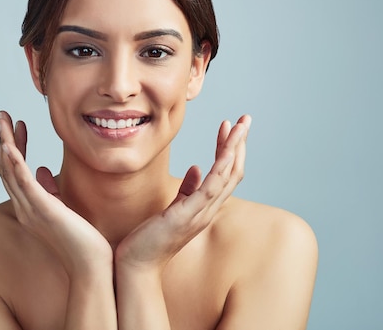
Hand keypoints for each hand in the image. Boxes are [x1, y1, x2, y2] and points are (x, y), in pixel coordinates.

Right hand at [0, 111, 112, 274]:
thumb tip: (42, 170)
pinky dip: (14, 164)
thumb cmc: (82, 240)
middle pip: (7, 167)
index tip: (19, 124)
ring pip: (10, 170)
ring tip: (2, 121)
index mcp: (30, 205)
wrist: (92, 264)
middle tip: (2, 115)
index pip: (15, 170)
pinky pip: (23, 184)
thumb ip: (50, 189)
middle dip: (3, 139)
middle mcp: (25, 206)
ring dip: (4, 143)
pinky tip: (9, 146)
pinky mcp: (43, 210)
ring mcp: (31, 208)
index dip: (15, 145)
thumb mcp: (64, 207)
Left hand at [115, 115, 251, 271]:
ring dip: (235, 149)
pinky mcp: (188, 215)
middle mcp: (208, 209)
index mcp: (204, 206)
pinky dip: (221, 168)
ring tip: (240, 125)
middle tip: (246, 119)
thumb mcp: (172, 208)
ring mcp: (201, 213)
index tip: (230, 126)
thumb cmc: (150, 239)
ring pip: (227, 176)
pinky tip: (225, 150)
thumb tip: (196, 168)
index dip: (229, 149)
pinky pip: (212, 188)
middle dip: (240, 144)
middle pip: (233, 172)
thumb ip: (186, 189)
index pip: (224, 173)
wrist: (136, 264)